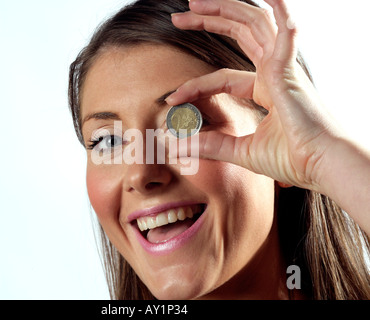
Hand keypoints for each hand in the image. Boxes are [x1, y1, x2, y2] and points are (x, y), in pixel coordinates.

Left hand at [166, 0, 343, 191]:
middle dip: (208, 21)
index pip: (221, 78)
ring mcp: (284, 67)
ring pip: (253, 24)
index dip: (194, 86)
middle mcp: (274, 72)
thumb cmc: (293, 159)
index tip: (171, 99)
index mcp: (266, 89)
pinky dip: (280, 13)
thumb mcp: (241, 151)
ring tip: (194, 2)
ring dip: (225, 10)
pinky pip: (285, 34)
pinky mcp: (290, 71)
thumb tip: (176, 145)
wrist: (323, 166)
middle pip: (238, 34)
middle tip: (179, 17)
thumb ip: (210, 145)